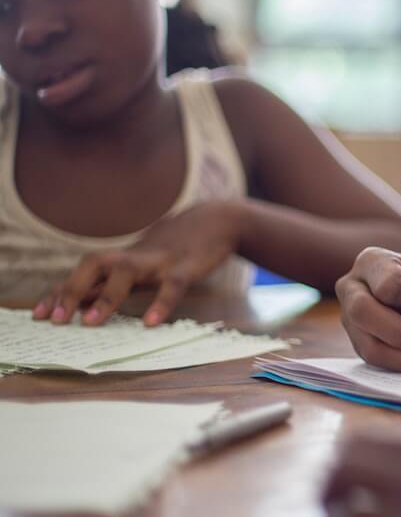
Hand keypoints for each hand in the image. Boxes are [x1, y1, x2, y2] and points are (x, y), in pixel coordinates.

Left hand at [32, 200, 243, 326]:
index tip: (38, 315)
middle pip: (94, 264)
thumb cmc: (177, 248)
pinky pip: (173, 285)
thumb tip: (81, 304)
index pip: (83, 273)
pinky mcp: (188, 266)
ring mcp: (161, 260)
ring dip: (106, 296)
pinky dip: (161, 302)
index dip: (59, 292)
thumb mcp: (143, 263)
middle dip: (71, 289)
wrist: (218, 220)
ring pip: (127, 272)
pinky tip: (151, 323)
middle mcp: (136, 256)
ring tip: (91, 322)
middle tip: (56, 320)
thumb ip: (115, 281)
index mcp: (124, 258)